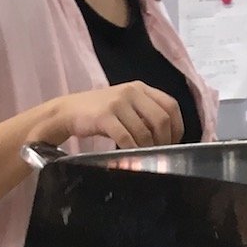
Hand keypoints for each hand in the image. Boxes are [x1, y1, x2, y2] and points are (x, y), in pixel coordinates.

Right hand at [46, 81, 183, 151]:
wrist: (69, 111)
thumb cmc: (99, 113)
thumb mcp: (125, 105)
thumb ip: (144, 114)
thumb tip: (165, 137)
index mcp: (141, 88)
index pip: (170, 106)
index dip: (177, 128)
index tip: (173, 144)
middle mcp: (132, 91)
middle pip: (161, 119)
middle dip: (164, 141)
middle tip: (159, 155)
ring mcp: (118, 103)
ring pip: (144, 131)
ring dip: (147, 149)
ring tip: (144, 158)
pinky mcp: (105, 116)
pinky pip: (126, 138)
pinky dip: (132, 151)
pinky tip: (130, 156)